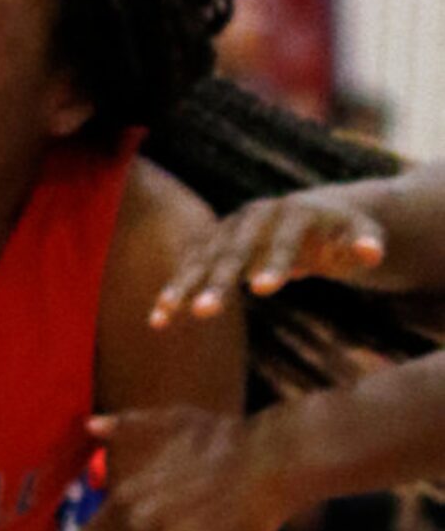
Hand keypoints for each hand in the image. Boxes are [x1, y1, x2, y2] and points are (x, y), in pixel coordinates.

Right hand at [149, 191, 385, 327]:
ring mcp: (230, 228)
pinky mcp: (215, 244)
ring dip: (184, 287)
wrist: (318, 214)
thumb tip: (371, 253)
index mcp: (294, 211)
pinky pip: (190, 268)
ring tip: (166, 316)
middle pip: (233, 249)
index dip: (274, 262)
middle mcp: (255, 215)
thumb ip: (368, 244)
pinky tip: (159, 319)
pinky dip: (175, 291)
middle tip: (206, 313)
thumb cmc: (347, 233)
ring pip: (202, 258)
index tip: (264, 291)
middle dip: (218, 282)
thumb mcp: (366, 236)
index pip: (284, 239)